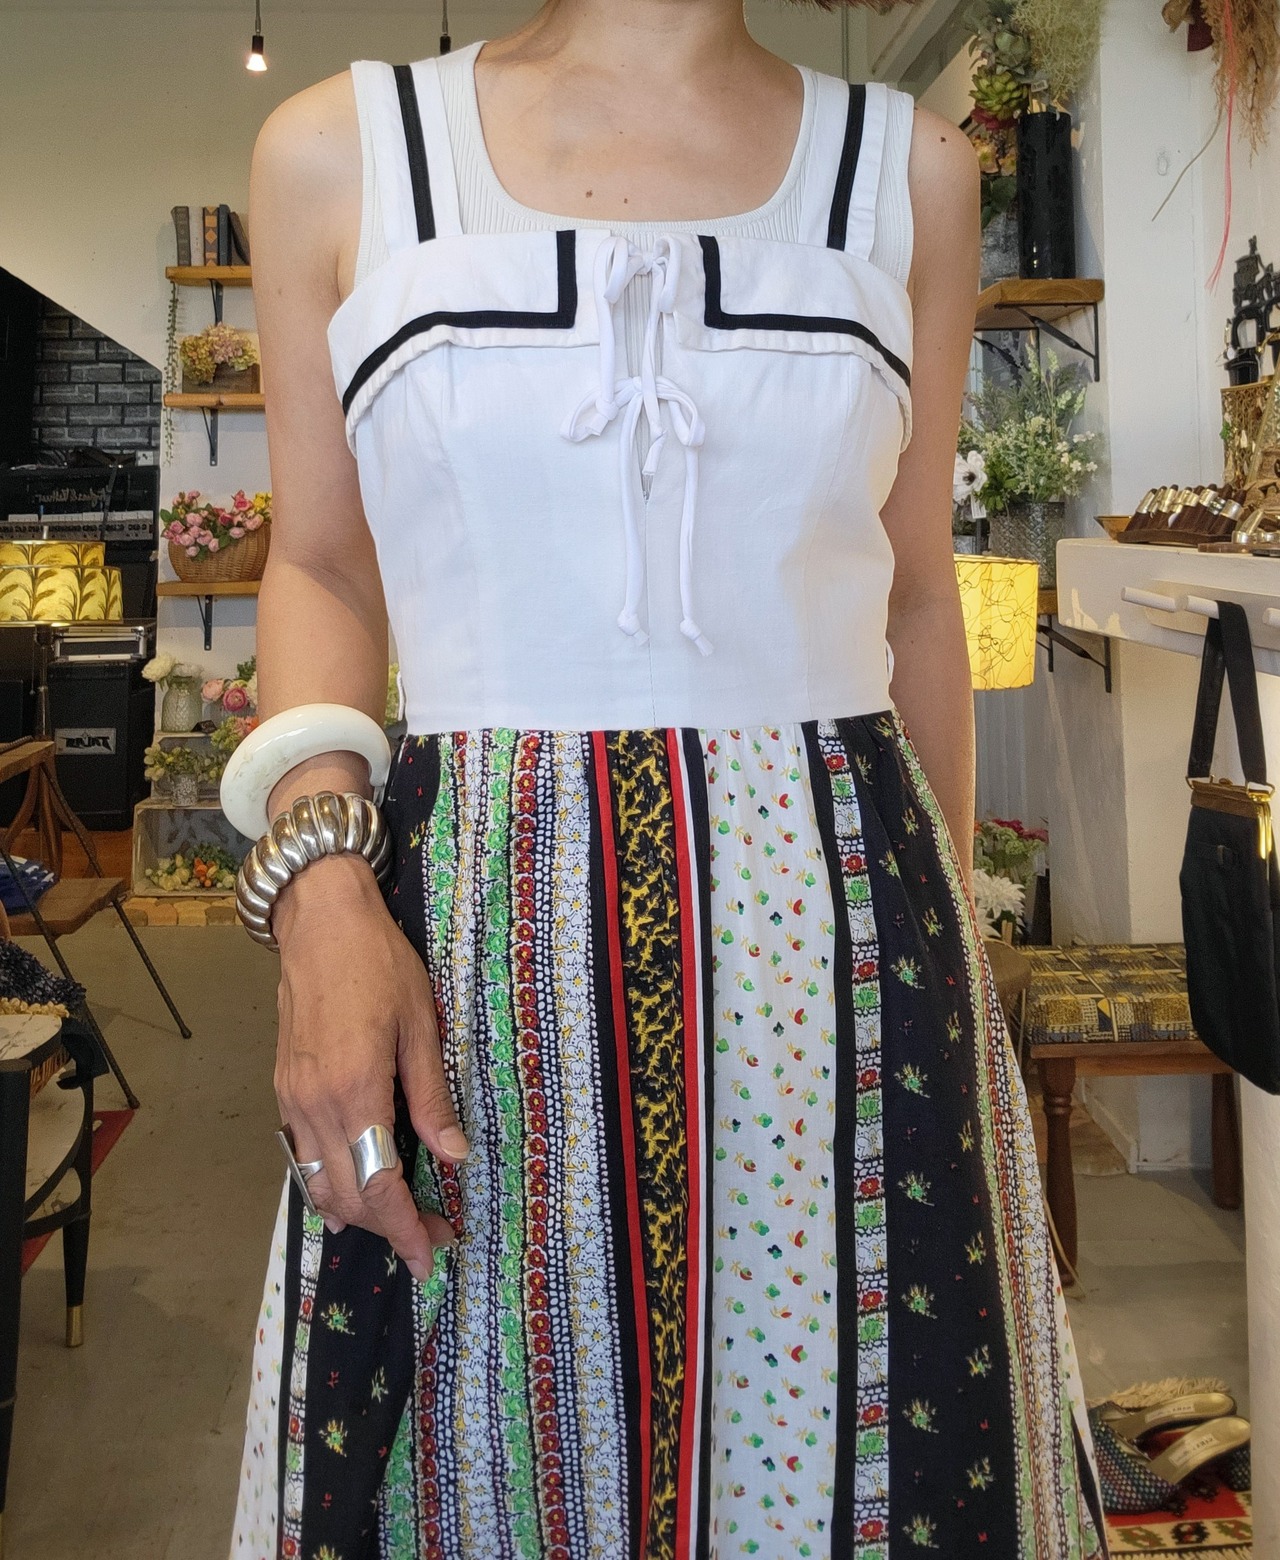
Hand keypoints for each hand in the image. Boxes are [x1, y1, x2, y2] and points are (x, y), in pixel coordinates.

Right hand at [272, 852, 466, 1278]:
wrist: (319, 921)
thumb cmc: (379, 964)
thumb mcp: (421, 1024)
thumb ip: (432, 1096)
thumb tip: (454, 1156)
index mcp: (356, 1091)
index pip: (380, 1183)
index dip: (407, 1227)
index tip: (431, 1255)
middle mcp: (315, 1106)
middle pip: (348, 1195)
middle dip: (389, 1227)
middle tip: (430, 1236)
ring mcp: (292, 1099)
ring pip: (319, 1182)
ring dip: (358, 1211)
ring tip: (398, 1219)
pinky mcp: (283, 1088)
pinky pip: (302, 1155)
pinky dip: (329, 1183)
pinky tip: (353, 1188)